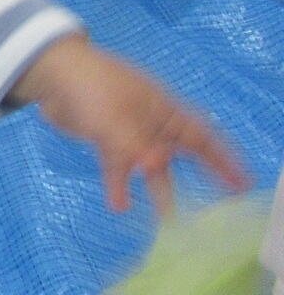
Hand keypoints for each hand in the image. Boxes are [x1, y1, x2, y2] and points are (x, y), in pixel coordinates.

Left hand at [10, 35, 246, 213]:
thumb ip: (136, 145)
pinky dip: (120, 184)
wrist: (53, 75)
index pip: (204, 138)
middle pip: (184, 153)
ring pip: (151, 164)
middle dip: (201, 177)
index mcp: (167, 111)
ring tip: (165, 219)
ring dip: (158, 188)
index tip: (242, 184)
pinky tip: (119, 205)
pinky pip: (120, 166)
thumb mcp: (116, 118)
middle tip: (216, 206)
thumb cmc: (93, 89)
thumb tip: (155, 168)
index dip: (224, 162)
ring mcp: (131, 131)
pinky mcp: (107, 139)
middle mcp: (154, 123)